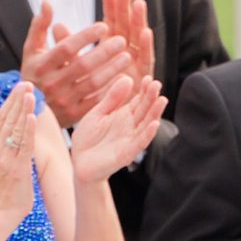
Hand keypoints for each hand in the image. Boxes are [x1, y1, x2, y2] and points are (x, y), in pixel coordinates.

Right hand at [0, 80, 39, 218]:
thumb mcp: (2, 158)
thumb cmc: (7, 185)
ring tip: (30, 93)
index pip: (1, 117)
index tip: (20, 86)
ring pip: (15, 128)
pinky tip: (31, 117)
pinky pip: (23, 145)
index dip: (11, 100)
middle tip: (26, 83)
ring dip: (23, 109)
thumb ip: (7, 141)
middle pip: (7, 118)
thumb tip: (17, 121)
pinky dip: (27, 130)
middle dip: (17, 99)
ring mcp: (5, 158)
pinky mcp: (17, 167)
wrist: (3, 210)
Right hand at [24, 0, 159, 130]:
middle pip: (82, 65)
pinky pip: (97, 101)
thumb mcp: (31, 50)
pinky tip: (124, 77)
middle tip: (122, 40)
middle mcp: (51, 84)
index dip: (85, 36)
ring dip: (112, 69)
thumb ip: (40, 26)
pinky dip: (111, 89)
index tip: (104, 25)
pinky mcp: (74, 115)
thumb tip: (47, 2)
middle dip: (104, 52)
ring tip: (127, 56)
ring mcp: (63, 101)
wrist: (30, 108)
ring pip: (92, 83)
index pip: (65, 48)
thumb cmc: (34, 73)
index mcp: (41, 65)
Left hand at [68, 66, 165, 186]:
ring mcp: (130, 140)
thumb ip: (112, 98)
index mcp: (124, 115)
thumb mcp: (97, 113)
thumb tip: (127, 78)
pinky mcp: (126, 154)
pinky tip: (154, 124)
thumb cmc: (88, 138)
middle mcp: (130, 127)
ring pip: (146, 125)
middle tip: (157, 84)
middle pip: (145, 110)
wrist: (79, 163)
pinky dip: (147, 134)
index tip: (148, 78)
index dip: (144, 90)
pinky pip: (139, 143)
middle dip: (152, 98)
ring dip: (155, 114)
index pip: (139, 100)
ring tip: (162, 100)